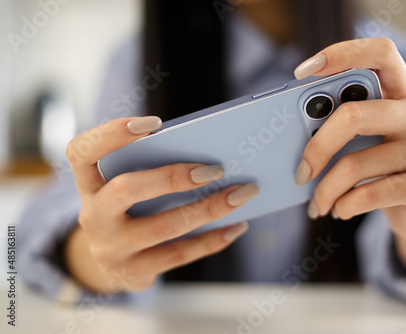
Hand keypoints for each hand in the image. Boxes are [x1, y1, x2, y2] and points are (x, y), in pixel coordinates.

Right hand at [65, 116, 257, 292]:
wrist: (114, 264)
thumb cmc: (131, 212)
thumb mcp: (128, 189)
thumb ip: (152, 169)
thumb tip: (209, 155)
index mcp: (90, 185)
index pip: (81, 152)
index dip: (111, 133)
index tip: (154, 124)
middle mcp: (93, 216)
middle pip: (126, 189)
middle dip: (174, 176)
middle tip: (216, 170)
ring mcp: (110, 249)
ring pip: (163, 226)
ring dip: (210, 208)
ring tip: (243, 193)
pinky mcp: (133, 273)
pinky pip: (180, 255)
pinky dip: (213, 239)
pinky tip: (237, 226)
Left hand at [294, 38, 405, 277]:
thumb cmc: (382, 169)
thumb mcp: (366, 142)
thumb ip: (342, 127)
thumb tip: (290, 135)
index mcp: (401, 93)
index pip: (381, 53)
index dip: (342, 53)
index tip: (301, 73)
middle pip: (353, 115)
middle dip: (316, 148)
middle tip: (300, 173)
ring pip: (355, 165)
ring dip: (325, 191)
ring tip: (317, 203)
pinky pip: (369, 194)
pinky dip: (344, 206)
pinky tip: (340, 210)